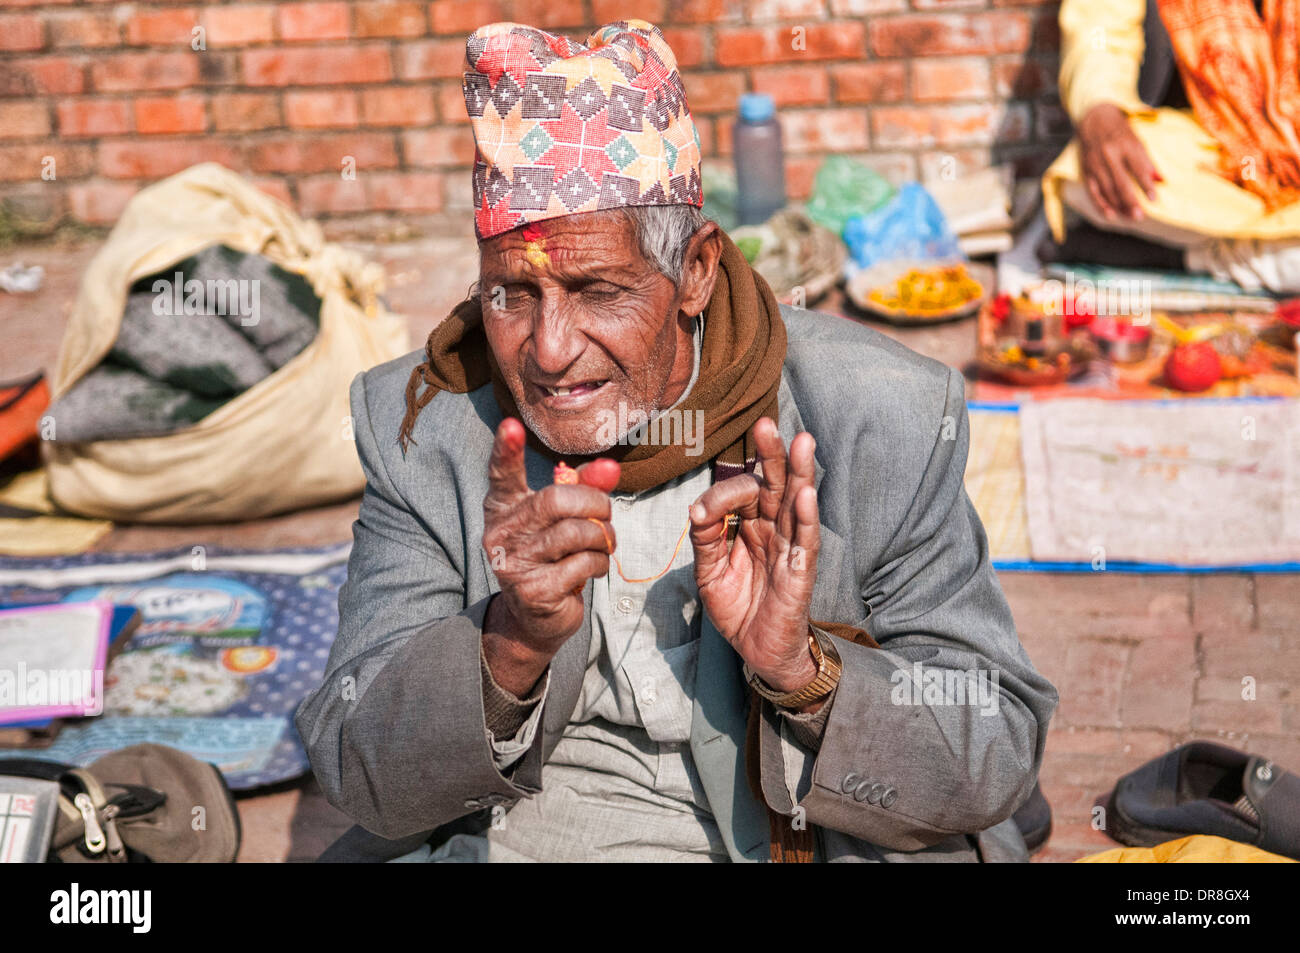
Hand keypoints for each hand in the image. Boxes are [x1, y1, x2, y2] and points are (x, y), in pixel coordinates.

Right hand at [481, 418, 619, 695]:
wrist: (535, 620)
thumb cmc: (552, 558)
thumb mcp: (565, 520)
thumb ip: (586, 489)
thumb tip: (611, 467)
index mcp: (503, 509)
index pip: (502, 476)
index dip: (506, 451)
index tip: (511, 425)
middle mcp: (501, 533)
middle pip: (555, 500)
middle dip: (594, 504)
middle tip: (606, 515)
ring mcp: (513, 563)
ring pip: (574, 533)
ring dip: (602, 538)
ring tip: (604, 545)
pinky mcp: (533, 591)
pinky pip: (582, 564)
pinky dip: (599, 564)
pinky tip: (593, 570)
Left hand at [689, 417, 819, 695]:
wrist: (756, 649)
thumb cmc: (737, 606)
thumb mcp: (709, 571)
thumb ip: (705, 539)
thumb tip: (696, 509)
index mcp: (751, 524)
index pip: (741, 493)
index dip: (721, 496)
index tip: (700, 513)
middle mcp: (773, 528)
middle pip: (775, 484)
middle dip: (771, 454)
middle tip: (766, 424)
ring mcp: (790, 547)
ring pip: (796, 503)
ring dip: (799, 473)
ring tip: (802, 442)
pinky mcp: (801, 571)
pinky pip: (805, 541)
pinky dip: (806, 517)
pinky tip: (806, 494)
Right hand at [1078, 102, 1161, 220]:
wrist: (1094, 118)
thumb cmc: (1120, 131)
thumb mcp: (1137, 140)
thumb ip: (1147, 161)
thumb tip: (1160, 180)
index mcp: (1125, 145)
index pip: (1137, 168)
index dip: (1145, 184)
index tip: (1154, 199)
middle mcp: (1109, 155)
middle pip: (1120, 182)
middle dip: (1131, 200)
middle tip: (1140, 216)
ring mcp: (1096, 164)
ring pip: (1107, 189)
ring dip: (1118, 206)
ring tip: (1130, 217)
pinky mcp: (1087, 171)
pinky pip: (1093, 191)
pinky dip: (1101, 204)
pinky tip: (1110, 215)